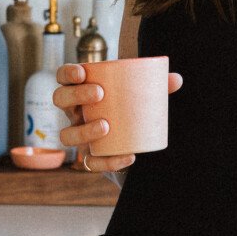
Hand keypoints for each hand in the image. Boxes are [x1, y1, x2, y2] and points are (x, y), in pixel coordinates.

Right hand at [53, 63, 182, 173]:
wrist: (130, 141)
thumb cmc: (130, 109)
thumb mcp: (140, 96)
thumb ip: (157, 86)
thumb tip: (176, 79)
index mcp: (81, 91)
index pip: (63, 78)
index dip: (67, 73)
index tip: (83, 71)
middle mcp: (74, 112)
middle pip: (60, 100)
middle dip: (75, 95)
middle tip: (99, 94)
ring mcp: (79, 135)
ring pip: (66, 135)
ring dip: (83, 130)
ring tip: (106, 125)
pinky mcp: (90, 157)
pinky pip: (91, 163)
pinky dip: (108, 161)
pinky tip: (127, 156)